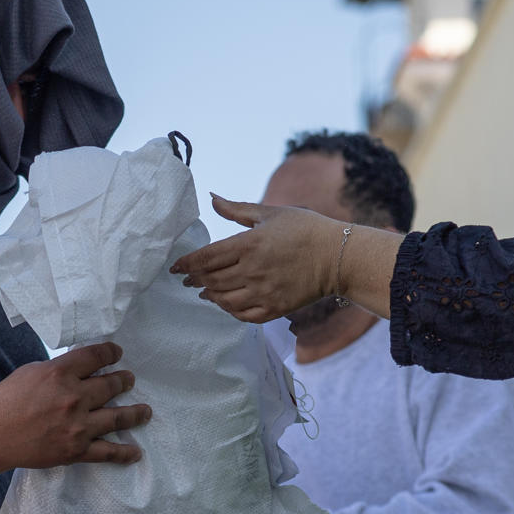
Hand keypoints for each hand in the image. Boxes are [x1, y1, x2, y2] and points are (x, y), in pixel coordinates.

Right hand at [0, 342, 151, 469]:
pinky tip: (136, 452)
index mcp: (61, 373)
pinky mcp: (76, 451)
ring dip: (136, 413)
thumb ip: (59, 369)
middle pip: (111, 385)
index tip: (117, 353)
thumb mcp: (31, 372)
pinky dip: (125, 453)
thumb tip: (80, 368)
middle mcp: (74, 398)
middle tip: (129, 379)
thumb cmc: (5, 400)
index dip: (111, 352)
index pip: (96, 357)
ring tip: (145, 411)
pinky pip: (108, 452)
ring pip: (118, 417)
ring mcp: (78, 426)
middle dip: (124, 380)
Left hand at [172, 196, 351, 322]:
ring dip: (210, 296)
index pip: (206, 258)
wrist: (338, 256)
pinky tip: (226, 303)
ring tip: (205, 292)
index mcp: (249, 244)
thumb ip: (237, 209)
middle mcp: (252, 271)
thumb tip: (212, 198)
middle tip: (188, 279)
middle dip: (195, 280)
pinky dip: (229, 311)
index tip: (175, 267)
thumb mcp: (271, 213)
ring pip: (224, 300)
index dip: (186, 264)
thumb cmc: (306, 229)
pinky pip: (243, 315)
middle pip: (211, 281)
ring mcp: (263, 292)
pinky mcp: (275, 308)